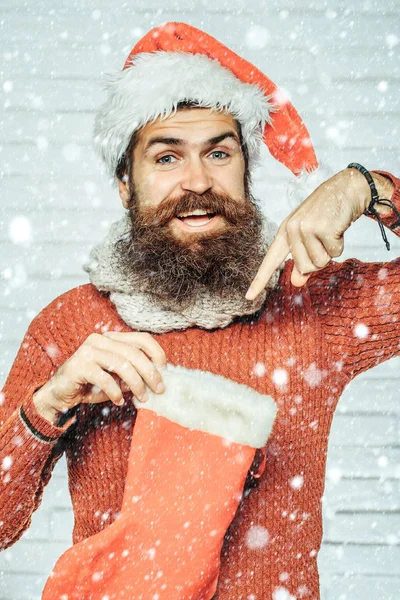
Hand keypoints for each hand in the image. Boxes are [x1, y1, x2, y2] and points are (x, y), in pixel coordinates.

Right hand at [33, 332, 166, 420]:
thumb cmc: (92, 385)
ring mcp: (88, 350)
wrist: (60, 394)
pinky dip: (115, 391)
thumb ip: (133, 375)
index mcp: (112, 338)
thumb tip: (157, 379)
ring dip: (136, 384)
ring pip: (122, 364)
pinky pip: (104, 378)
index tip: (165, 370)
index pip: (141, 338)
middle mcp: (101, 340)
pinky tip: (119, 401)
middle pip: (134, 353)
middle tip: (159, 389)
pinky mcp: (79, 365)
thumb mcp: (117, 379)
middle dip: (150, 372)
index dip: (157, 353)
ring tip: (142, 397)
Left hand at [245, 168, 374, 298]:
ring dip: (331, 251)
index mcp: (285, 232)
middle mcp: (291, 230)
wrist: (347, 187)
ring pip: (319, 263)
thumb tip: (296, 282)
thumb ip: (303, 260)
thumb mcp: (311, 236)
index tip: (249, 296)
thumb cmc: (328, 213)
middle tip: (325, 238)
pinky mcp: (322, 228)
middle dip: (320, 259)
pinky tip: (338, 227)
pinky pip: (334, 253)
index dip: (260, 280)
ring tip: (331, 231)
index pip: (270, 261)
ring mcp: (305, 228)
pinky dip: (340, 244)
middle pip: (304, 267)